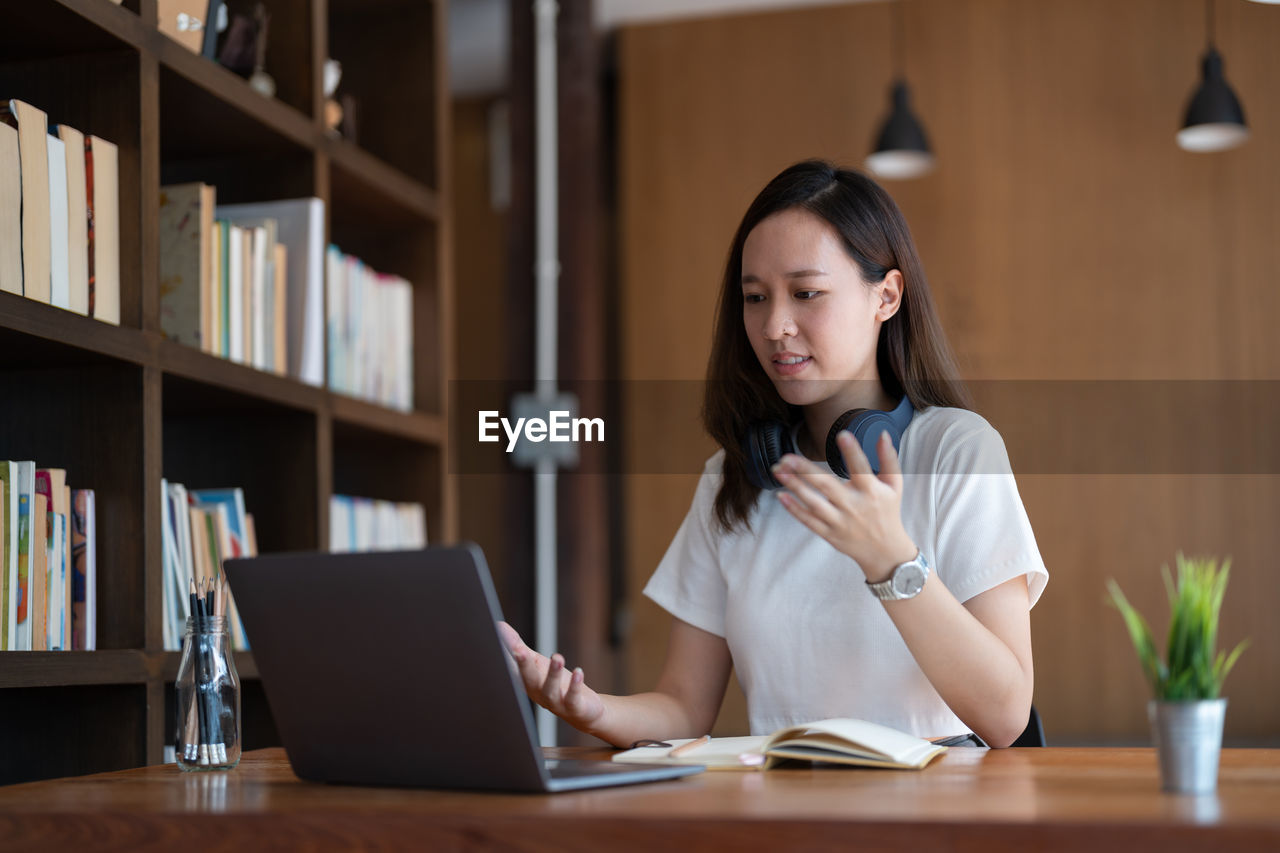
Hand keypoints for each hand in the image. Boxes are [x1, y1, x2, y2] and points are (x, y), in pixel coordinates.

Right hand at [497, 621, 606, 732]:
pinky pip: (572, 697)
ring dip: (552, 674)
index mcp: (526, 681)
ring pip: (550, 690)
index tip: (498, 636)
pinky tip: (578, 672)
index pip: (512, 668)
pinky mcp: (573, 707)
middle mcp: (538, 693)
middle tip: (518, 650)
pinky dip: (575, 685)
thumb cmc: (555, 684)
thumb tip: (500, 627)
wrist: (582, 712)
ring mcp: (555, 702)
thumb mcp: (536, 663)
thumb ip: (518, 646)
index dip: (505, 655)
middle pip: (528, 679)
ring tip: (557, 657)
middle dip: (523, 665)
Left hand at [771, 430, 916, 581]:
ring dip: (794, 486)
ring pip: (813, 503)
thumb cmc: (887, 511)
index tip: (842, 434)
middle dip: (805, 470)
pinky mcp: (829, 534)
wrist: (884, 551)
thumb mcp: (894, 485)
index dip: (852, 452)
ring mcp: (840, 521)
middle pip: (827, 485)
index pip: (861, 469)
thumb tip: (883, 434)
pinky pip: (809, 521)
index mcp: (871, 491)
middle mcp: (854, 506)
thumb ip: (888, 459)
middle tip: (786, 457)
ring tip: (778, 470)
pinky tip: (780, 495)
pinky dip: (794, 509)